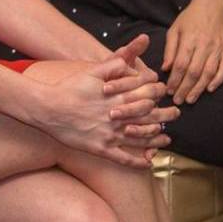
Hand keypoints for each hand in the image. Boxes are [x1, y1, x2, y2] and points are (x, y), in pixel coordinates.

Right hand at [22, 38, 171, 166]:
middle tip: (176, 114)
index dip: (157, 92)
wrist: (47, 108)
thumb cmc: (68, 88)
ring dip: (156, 139)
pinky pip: (122, 158)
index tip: (165, 91)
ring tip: (167, 139)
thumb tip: (129, 58)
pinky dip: (137, 162)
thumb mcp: (91, 71)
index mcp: (116, 96)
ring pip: (140, 139)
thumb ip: (112, 64)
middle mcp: (116, 116)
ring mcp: (109, 134)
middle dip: (165, 115)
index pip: (145, 94)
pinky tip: (147, 163)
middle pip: (148, 116)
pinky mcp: (100, 149)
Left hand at [161, 0, 222, 104]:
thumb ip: (170, 49)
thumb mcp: (174, 30)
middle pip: (194, 71)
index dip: (175, 79)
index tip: (169, 90)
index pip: (181, 64)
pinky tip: (209, 89)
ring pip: (209, 72)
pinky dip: (218, 80)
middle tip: (178, 100)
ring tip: (190, 99)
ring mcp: (218, 48)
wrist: (212, 7)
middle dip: (185, 88)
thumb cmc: (189, 19)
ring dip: (199, 88)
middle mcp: (205, 44)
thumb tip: (165, 68)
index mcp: (190, 39)